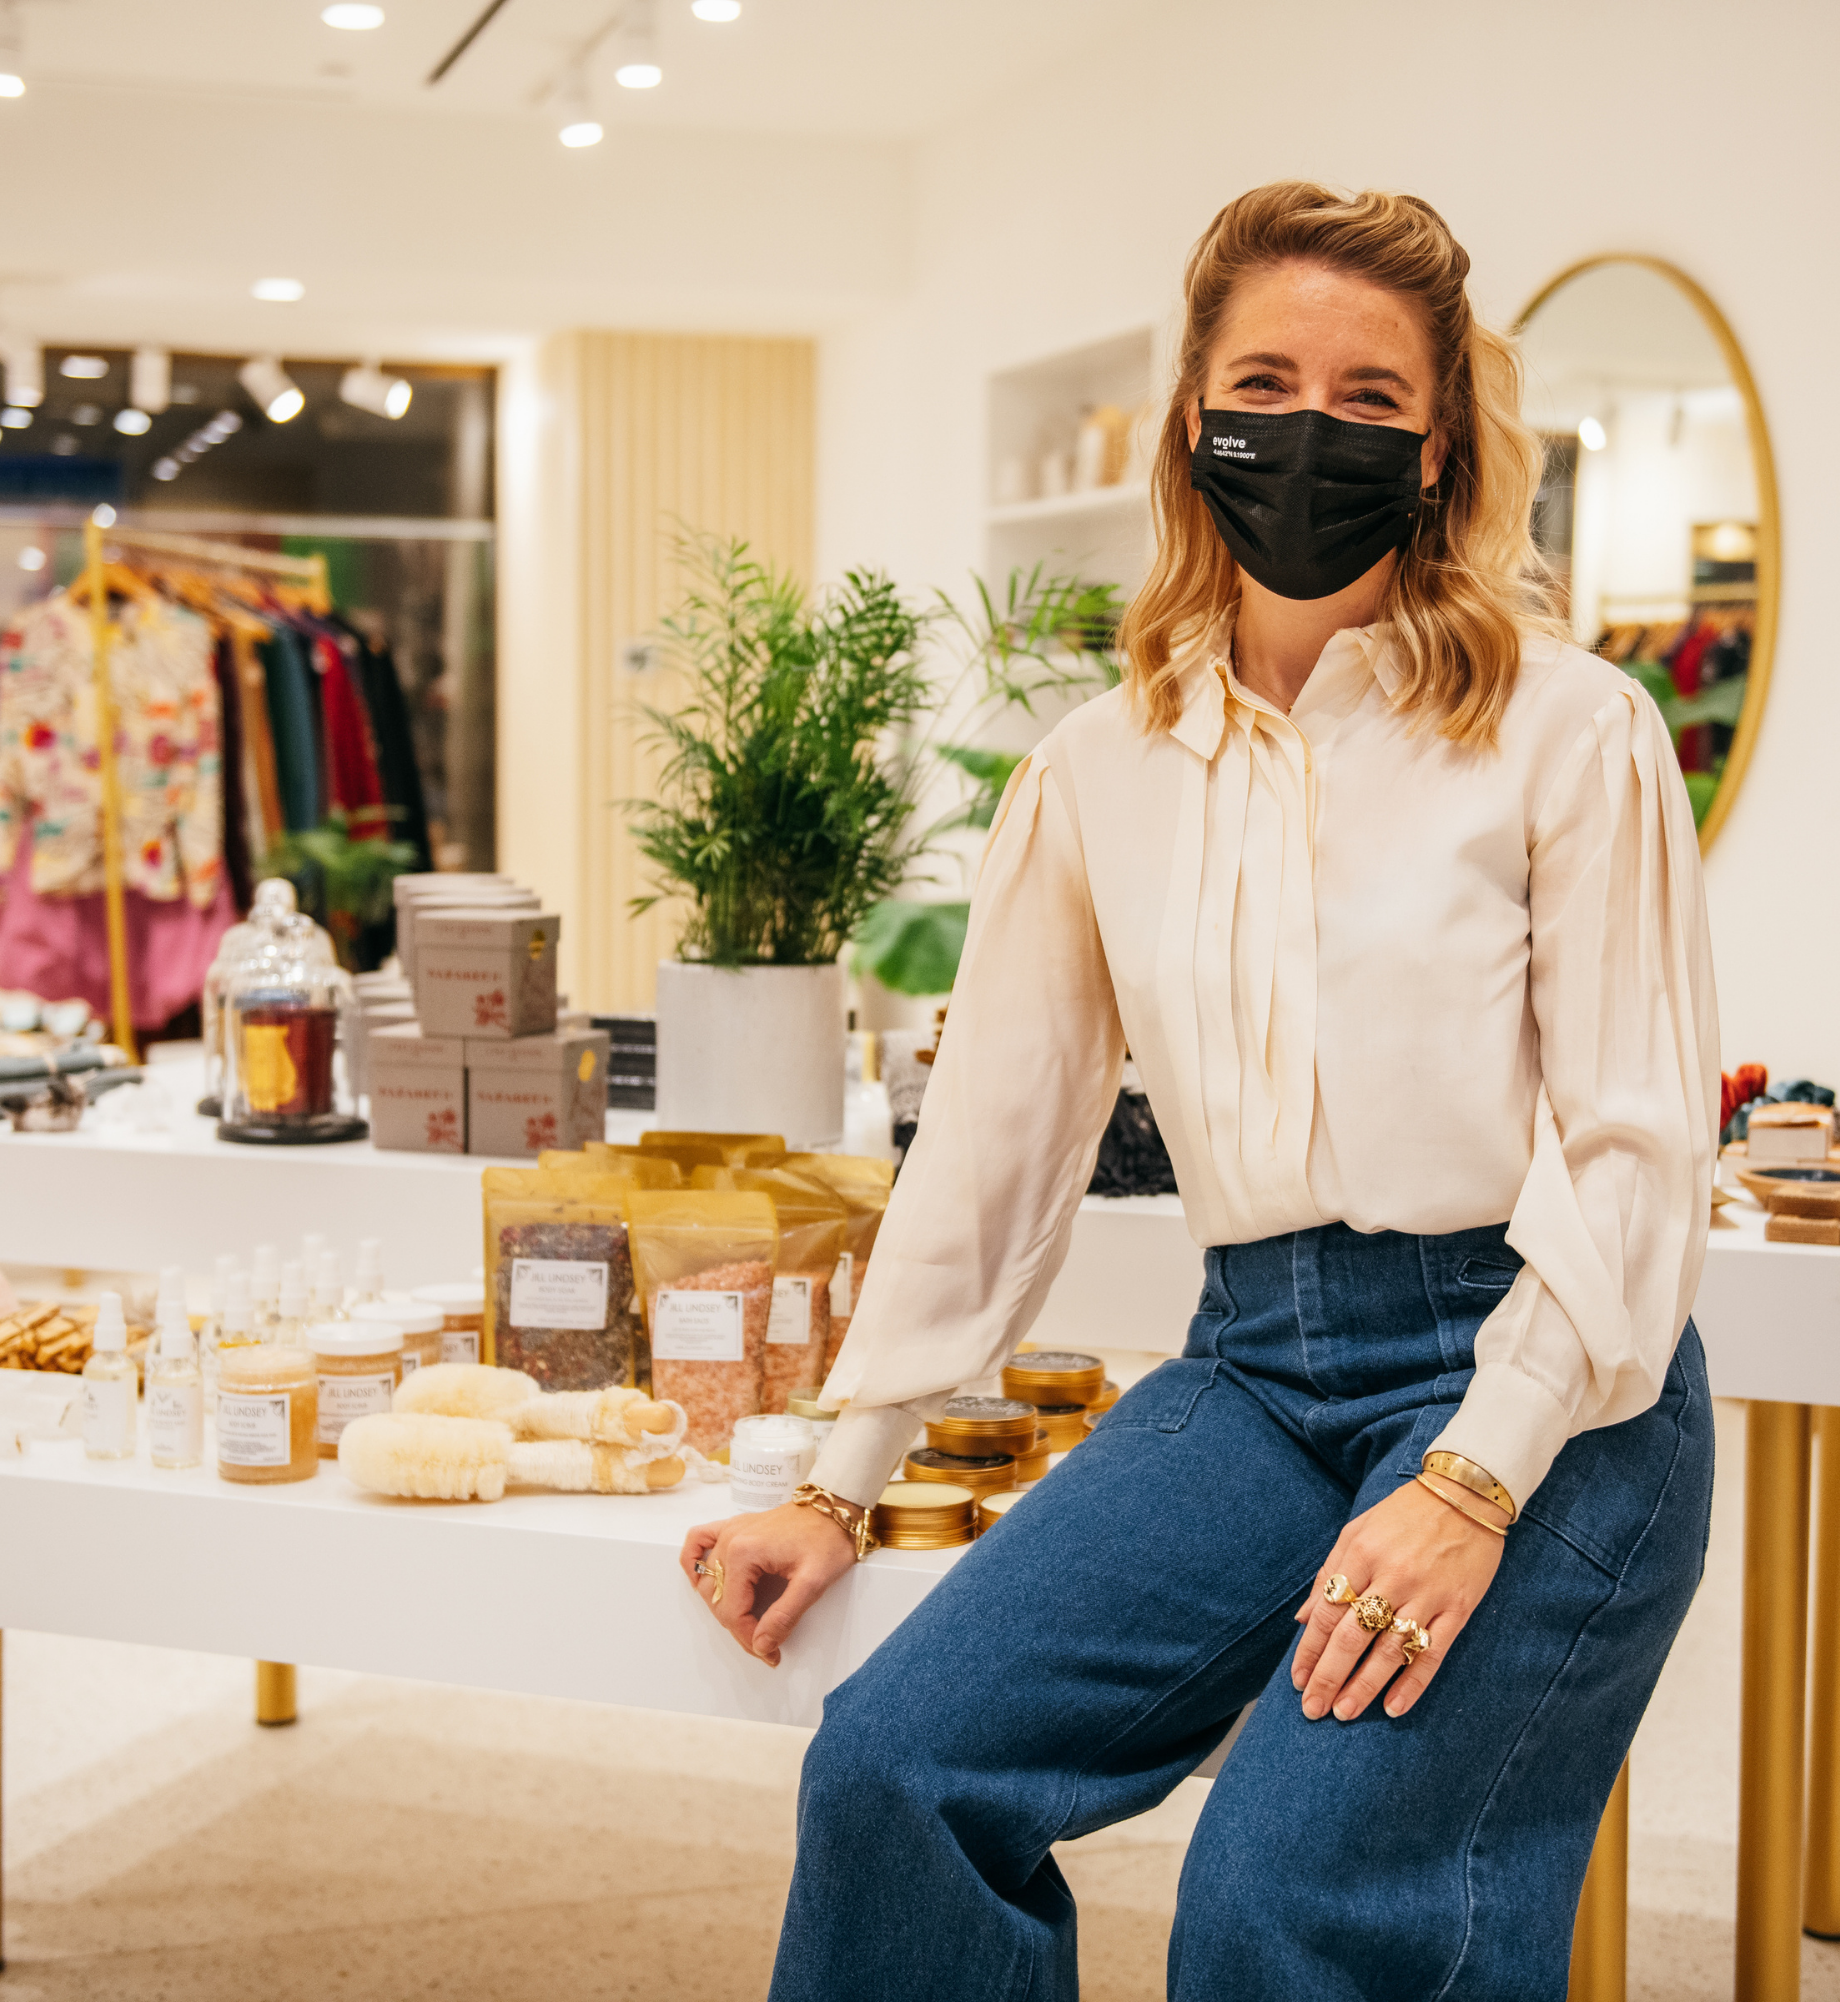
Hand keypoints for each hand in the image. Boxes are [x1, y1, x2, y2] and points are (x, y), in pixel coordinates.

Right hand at [679, 1500, 859, 1668]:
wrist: (836, 1509)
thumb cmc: (828, 1539)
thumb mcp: (813, 1584)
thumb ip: (784, 1617)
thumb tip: (761, 1644)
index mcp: (744, 1553)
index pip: (732, 1611)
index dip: (749, 1638)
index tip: (770, 1653)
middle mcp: (730, 1540)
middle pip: (717, 1600)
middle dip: (740, 1628)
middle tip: (766, 1645)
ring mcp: (730, 1530)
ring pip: (707, 1580)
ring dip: (721, 1605)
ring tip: (748, 1622)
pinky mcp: (734, 1527)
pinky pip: (698, 1541)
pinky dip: (694, 1562)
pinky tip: (703, 1581)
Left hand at [1290, 1476, 1507, 1721]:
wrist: (1467, 1494)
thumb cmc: (1405, 1514)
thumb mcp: (1358, 1531)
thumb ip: (1330, 1573)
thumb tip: (1303, 1619)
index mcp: (1361, 1554)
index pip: (1328, 1612)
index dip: (1310, 1650)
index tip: (1297, 1681)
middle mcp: (1392, 1576)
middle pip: (1354, 1636)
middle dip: (1329, 1676)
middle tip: (1312, 1709)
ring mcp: (1427, 1594)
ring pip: (1389, 1650)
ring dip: (1364, 1686)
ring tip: (1344, 1713)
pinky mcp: (1458, 1608)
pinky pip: (1432, 1653)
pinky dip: (1412, 1683)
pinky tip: (1393, 1707)